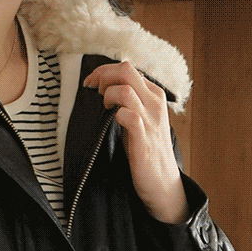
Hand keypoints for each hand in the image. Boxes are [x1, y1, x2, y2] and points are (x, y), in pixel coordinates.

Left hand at [83, 61, 188, 224]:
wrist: (162, 182)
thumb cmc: (145, 151)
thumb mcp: (137, 120)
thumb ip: (126, 102)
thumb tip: (102, 88)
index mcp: (153, 94)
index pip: (127, 68)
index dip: (103, 72)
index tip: (89, 84)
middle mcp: (154, 102)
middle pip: (126, 70)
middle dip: (102, 77)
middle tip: (92, 92)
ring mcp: (151, 120)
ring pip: (126, 89)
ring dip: (107, 94)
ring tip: (102, 108)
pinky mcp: (144, 139)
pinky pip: (129, 116)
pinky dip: (115, 114)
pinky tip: (110, 122)